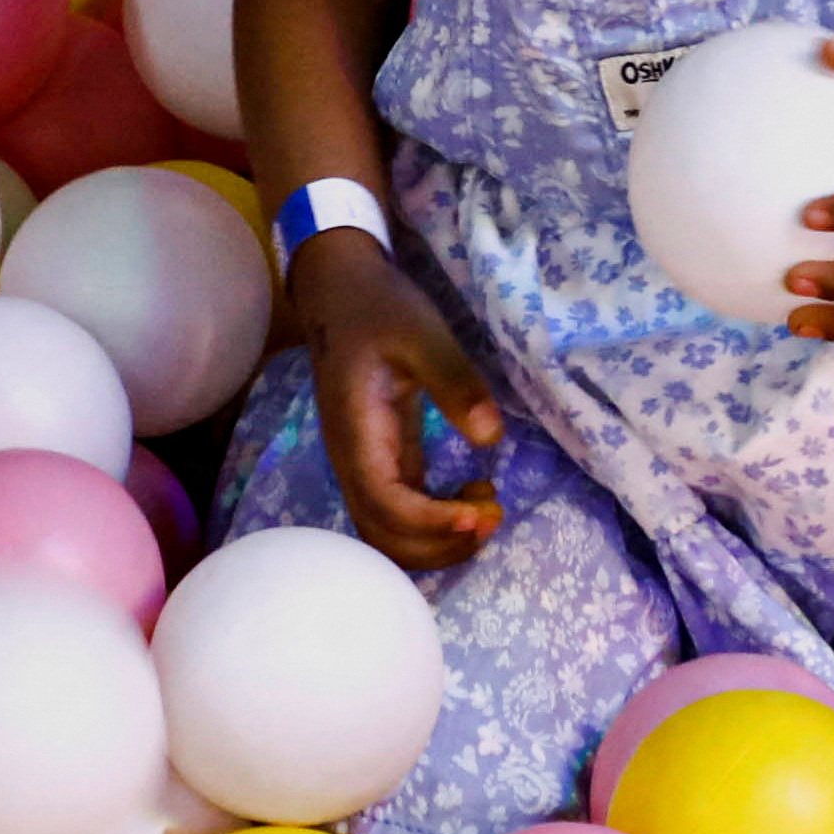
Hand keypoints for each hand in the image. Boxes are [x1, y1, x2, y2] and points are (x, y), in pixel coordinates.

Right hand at [292, 234, 504, 569]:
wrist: (340, 290)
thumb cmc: (379, 307)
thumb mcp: (422, 334)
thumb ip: (454, 382)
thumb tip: (490, 438)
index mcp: (357, 434)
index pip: (385, 504)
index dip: (432, 521)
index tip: (481, 511)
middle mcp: (353, 461)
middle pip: (384, 537)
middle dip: (440, 542)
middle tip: (493, 513)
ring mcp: (364, 464)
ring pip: (391, 534)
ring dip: (440, 541)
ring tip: (488, 510)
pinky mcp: (382, 460)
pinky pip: (402, 513)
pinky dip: (437, 521)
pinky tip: (473, 494)